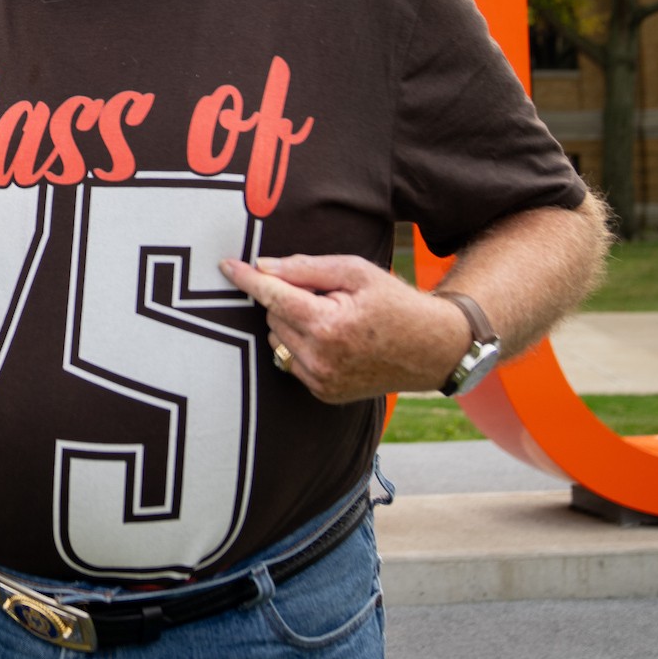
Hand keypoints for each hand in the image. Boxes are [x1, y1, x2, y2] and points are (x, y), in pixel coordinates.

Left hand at [218, 253, 472, 401]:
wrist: (432, 349)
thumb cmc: (395, 303)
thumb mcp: (356, 271)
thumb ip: (306, 268)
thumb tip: (264, 267)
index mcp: (328, 325)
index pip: (273, 296)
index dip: (247, 278)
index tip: (225, 265)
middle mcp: (320, 358)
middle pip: (273, 315)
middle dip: (286, 298)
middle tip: (324, 294)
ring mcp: (321, 381)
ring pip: (277, 339)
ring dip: (290, 323)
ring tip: (330, 317)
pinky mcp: (324, 393)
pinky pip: (290, 360)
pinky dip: (300, 345)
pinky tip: (331, 339)